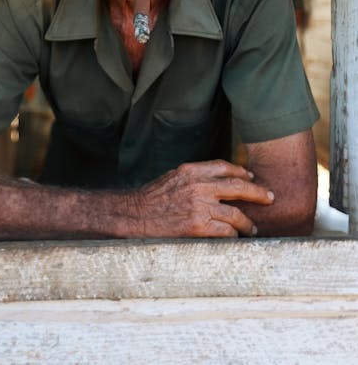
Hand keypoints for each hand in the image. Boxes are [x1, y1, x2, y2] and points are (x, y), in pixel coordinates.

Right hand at [131, 160, 274, 237]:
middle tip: (269, 197)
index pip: (225, 167)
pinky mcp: (198, 227)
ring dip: (247, 222)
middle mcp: (199, 186)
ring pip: (236, 214)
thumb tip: (217, 181)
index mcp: (192, 170)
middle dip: (257, 192)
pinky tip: (234, 237)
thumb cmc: (152, 197)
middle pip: (238, 186)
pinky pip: (225, 232)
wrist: (135, 214)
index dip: (242, 171)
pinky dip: (233, 235)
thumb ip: (196, 177)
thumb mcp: (174, 176)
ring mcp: (200, 207)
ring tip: (252, 227)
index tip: (251, 176)